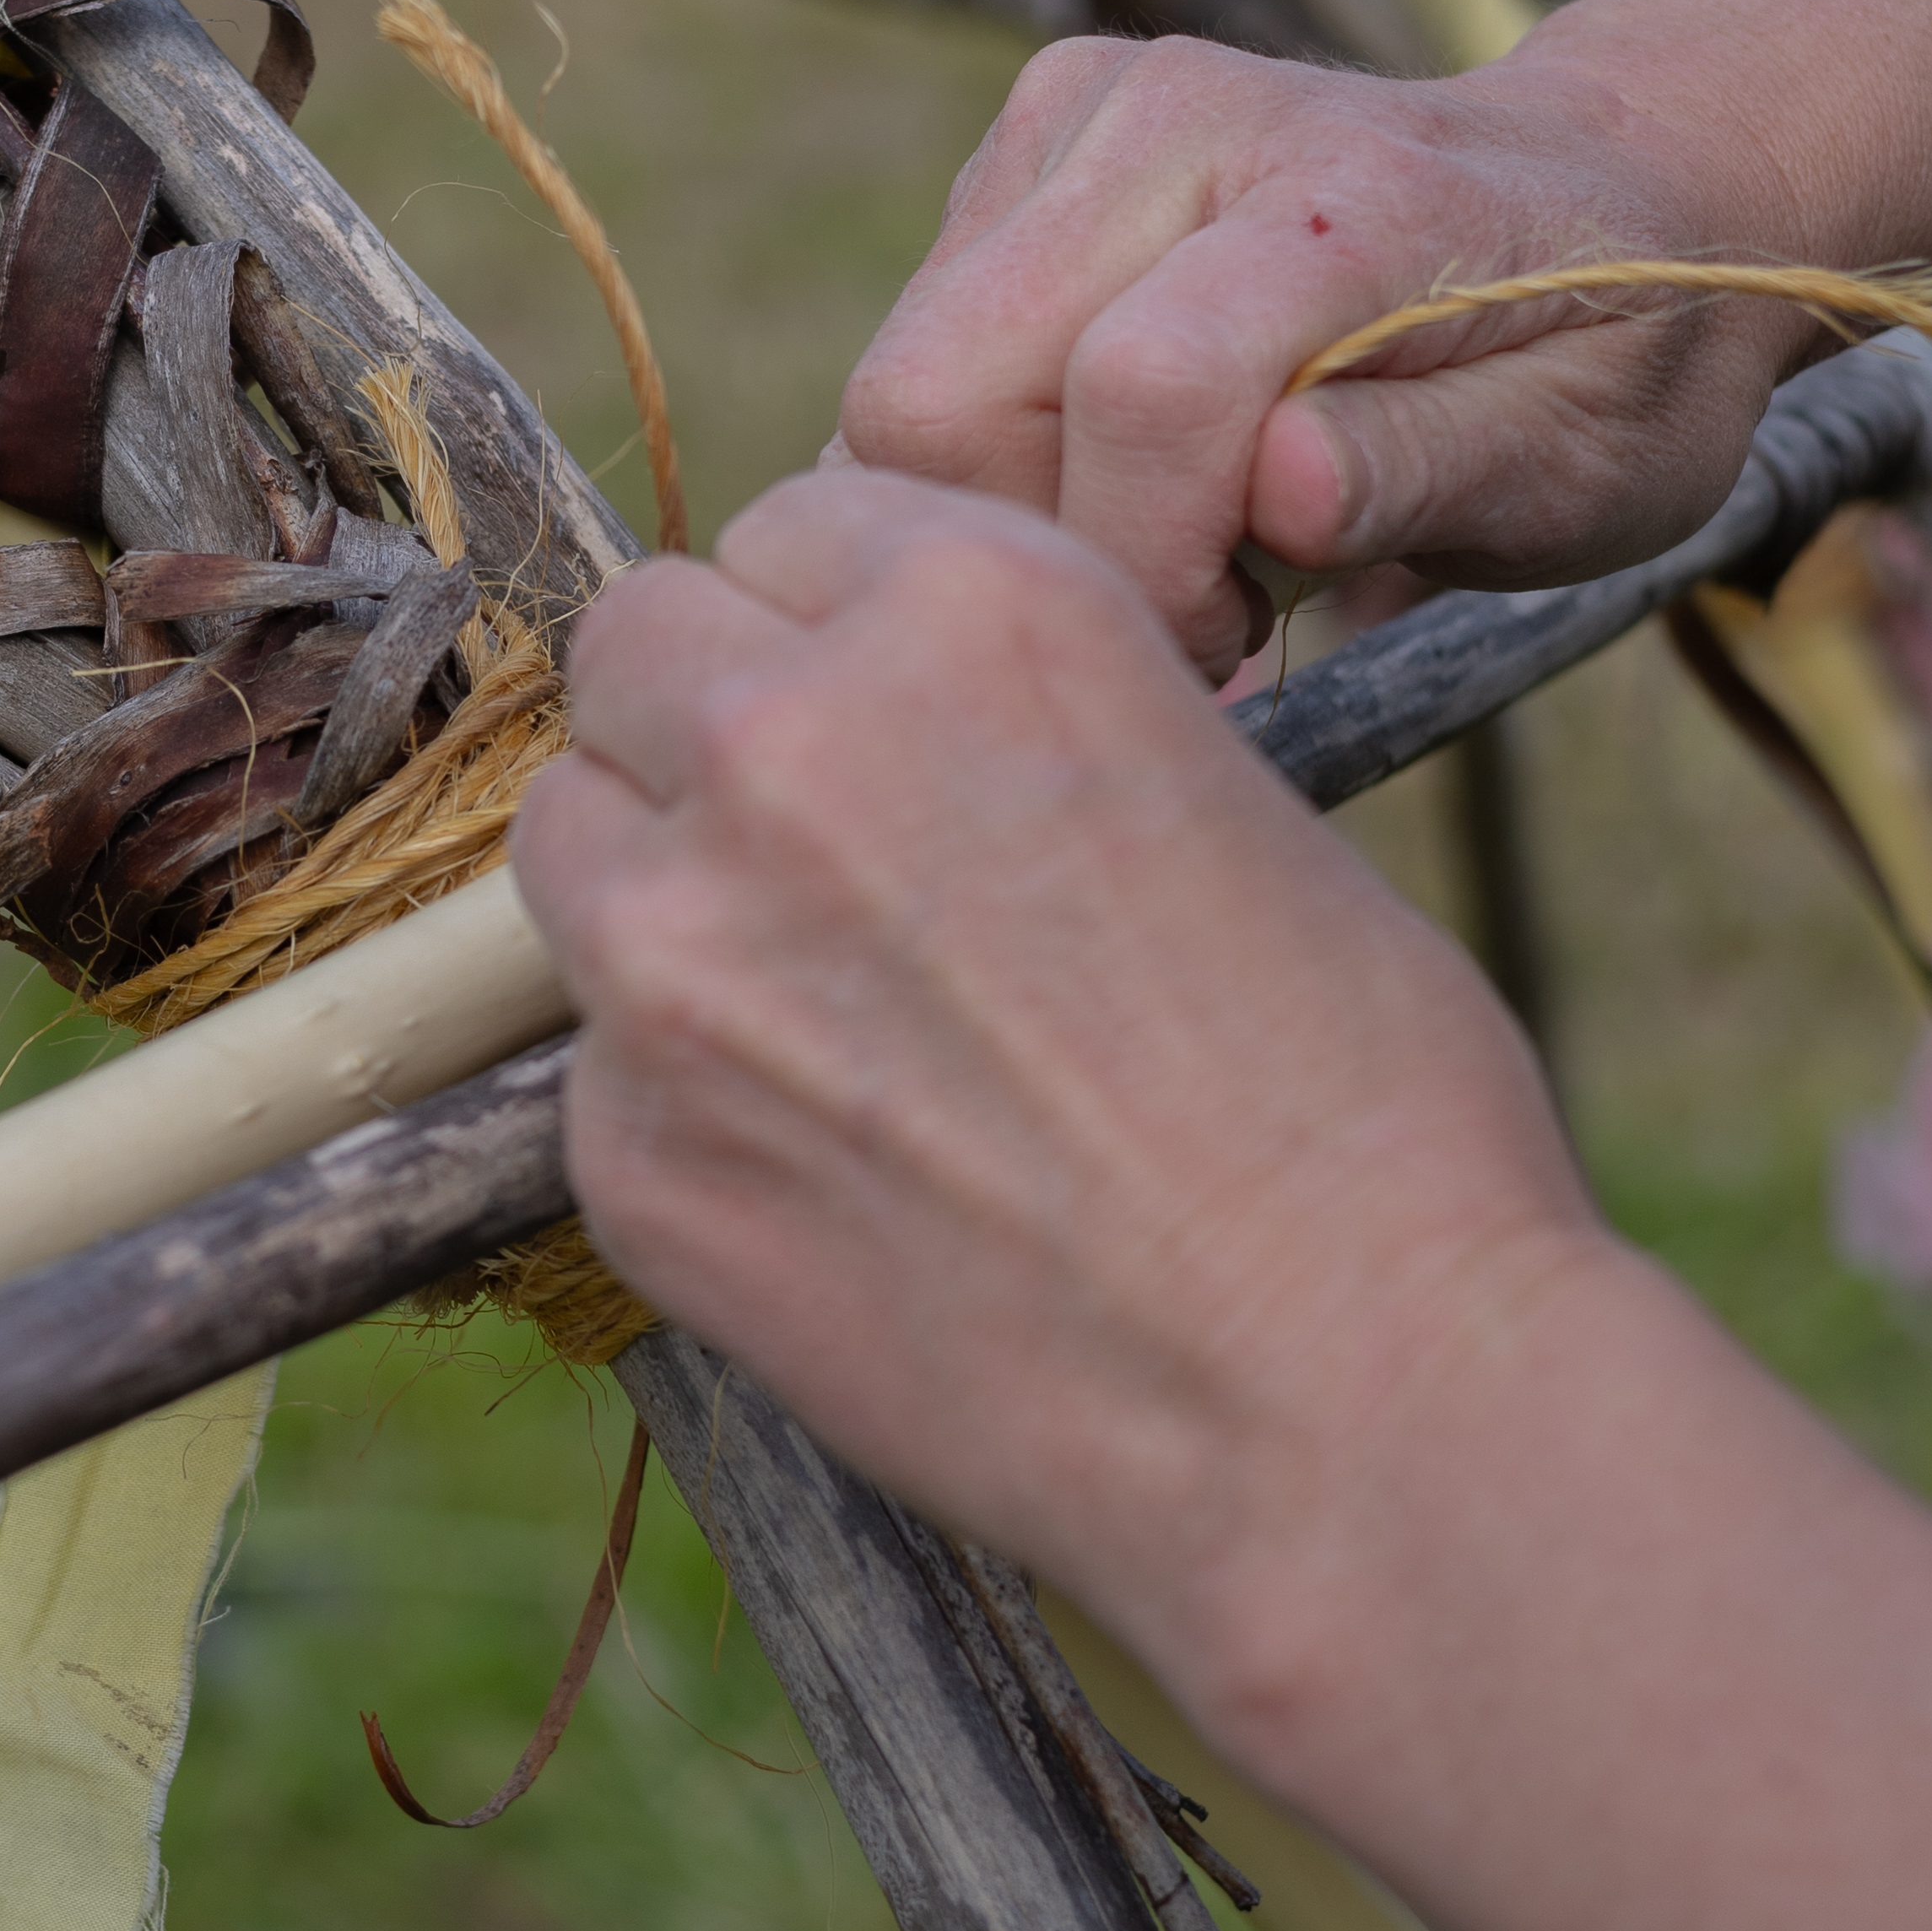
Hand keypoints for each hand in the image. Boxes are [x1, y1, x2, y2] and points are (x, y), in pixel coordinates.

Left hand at [512, 474, 1603, 1711]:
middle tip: (822, 860)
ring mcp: (677, 951)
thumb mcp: (1221, 786)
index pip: (783, 535)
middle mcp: (788, 741)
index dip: (836, 636)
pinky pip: (592, 1070)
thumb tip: (905, 733)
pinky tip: (842, 1186)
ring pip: (572, 845)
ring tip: (824, 1018)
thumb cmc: (1358, 1108)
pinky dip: (685, 1109)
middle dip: (711, 732)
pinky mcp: (626, 1147)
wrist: (1348, 1395)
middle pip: (636, 656)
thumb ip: (1010, 721)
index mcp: (968, 606)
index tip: (884, 724)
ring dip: (661, 898)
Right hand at [839, 33, 1818, 680]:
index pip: (1140, 387)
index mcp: (1349, 195)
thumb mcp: (1584, 459)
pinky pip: (922, 346)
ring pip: (906, 384)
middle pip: (944, 391)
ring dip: (1018, 503)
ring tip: (1186, 524)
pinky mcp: (1032, 132)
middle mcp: (1183, 113)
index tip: (1233, 643)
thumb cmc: (1607, 354)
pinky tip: (1138, 452)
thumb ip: (1425, 469)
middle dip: (1043, 544)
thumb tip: (1275, 490)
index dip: (1145, 563)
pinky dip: (1006, 444)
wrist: (1614, 186)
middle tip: (1198, 596)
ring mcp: (1086, 109)